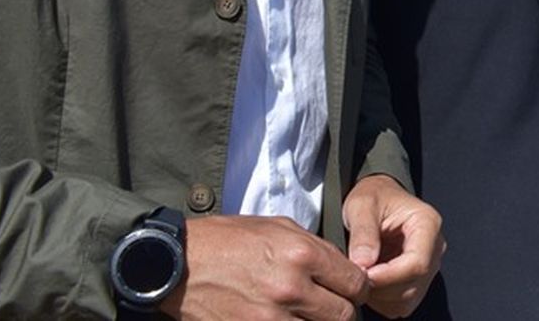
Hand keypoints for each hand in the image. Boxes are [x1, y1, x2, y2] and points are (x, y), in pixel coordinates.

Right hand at [161, 214, 367, 320]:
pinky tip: (289, 320)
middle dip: (344, 312)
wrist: (178, 264)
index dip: (359, 289)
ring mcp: (270, 318)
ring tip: (310, 314)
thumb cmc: (229, 240)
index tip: (353, 290)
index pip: (356, 283)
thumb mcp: (278, 227)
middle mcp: (292, 288)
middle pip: (344, 315)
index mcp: (303, 254)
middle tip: (335, 307)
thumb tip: (344, 268)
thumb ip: (316, 248)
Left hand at [342, 173, 444, 317]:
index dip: (389, 276)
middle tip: (355, 275)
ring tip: (361, 276)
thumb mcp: (361, 205)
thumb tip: (364, 263)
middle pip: (414, 285)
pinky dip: (383, 301)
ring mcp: (429, 265)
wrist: (378, 197)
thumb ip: (363, 232)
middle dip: (381, 287)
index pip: (418, 263)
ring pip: (408, 299)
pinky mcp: (418, 279)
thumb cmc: (374, 197)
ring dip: (380, 296)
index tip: (363, 274)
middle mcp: (434, 247)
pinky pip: (403, 304)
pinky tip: (370, 281)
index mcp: (427, 224)